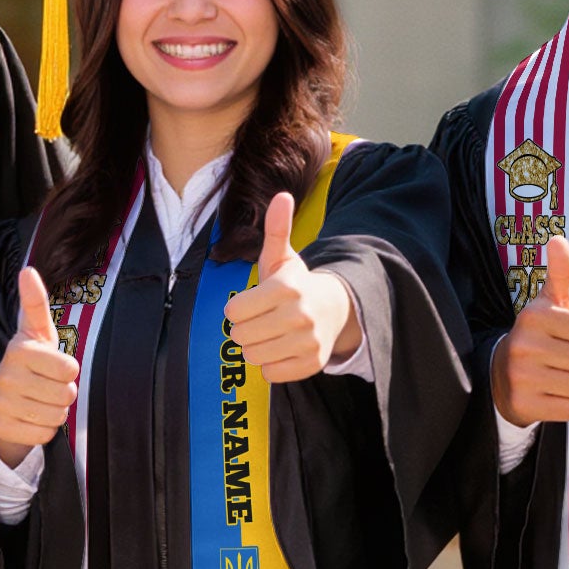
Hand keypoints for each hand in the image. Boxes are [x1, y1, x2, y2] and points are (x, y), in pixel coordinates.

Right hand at [0, 266, 78, 467]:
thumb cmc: (29, 363)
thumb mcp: (35, 332)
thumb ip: (35, 303)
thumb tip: (28, 270)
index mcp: (19, 350)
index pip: (69, 368)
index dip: (68, 370)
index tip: (55, 365)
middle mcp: (7, 376)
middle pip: (66, 394)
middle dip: (64, 393)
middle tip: (48, 386)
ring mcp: (3, 404)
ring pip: (57, 416)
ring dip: (55, 411)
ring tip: (40, 400)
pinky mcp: (4, 428)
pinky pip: (45, 434)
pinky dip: (44, 429)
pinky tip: (31, 417)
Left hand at [223, 192, 358, 384]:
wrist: (334, 309)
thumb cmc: (296, 284)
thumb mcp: (283, 257)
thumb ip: (276, 229)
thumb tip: (282, 195)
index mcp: (288, 288)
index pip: (234, 312)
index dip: (237, 309)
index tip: (251, 304)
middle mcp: (300, 316)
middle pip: (240, 336)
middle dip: (244, 329)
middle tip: (260, 320)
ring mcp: (308, 342)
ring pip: (253, 357)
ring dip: (256, 347)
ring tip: (270, 334)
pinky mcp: (312, 364)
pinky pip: (270, 373)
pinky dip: (271, 364)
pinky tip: (282, 348)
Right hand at [490, 234, 568, 423]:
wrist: (500, 375)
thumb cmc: (539, 335)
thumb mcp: (549, 303)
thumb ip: (560, 273)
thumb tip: (558, 239)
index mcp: (534, 316)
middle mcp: (524, 345)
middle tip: (564, 359)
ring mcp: (522, 377)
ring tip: (559, 376)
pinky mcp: (524, 405)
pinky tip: (552, 394)